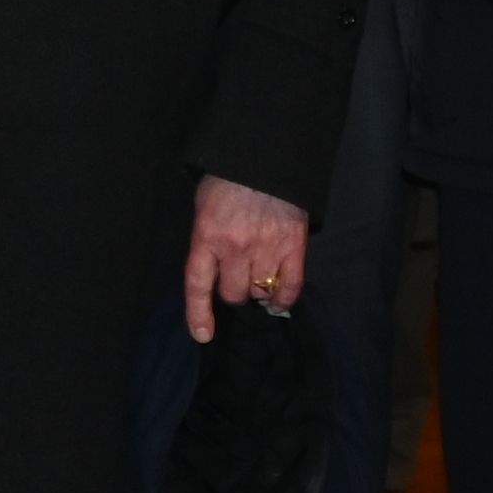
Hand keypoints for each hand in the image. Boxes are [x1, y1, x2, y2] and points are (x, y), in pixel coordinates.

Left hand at [185, 176, 310, 340]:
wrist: (266, 156)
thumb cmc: (228, 180)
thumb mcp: (205, 205)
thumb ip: (207, 238)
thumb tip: (214, 269)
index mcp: (207, 235)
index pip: (198, 285)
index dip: (199, 314)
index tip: (203, 336)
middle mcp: (235, 248)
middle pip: (234, 294)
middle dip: (234, 293)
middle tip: (237, 281)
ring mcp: (266, 248)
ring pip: (260, 292)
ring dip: (258, 291)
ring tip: (258, 280)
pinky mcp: (294, 246)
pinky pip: (290, 287)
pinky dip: (285, 298)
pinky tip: (279, 299)